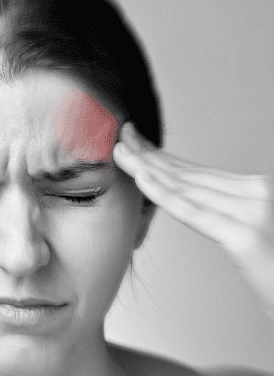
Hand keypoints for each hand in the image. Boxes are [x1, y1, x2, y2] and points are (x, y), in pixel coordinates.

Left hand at [113, 121, 273, 317]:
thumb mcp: (249, 231)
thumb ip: (223, 213)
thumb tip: (192, 202)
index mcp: (252, 190)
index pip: (195, 171)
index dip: (162, 157)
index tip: (136, 144)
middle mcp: (254, 193)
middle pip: (187, 174)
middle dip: (149, 156)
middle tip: (122, 139)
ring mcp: (251, 212)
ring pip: (185, 187)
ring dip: (146, 167)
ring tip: (120, 153)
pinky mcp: (245, 236)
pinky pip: (194, 212)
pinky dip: (164, 194)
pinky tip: (141, 178)